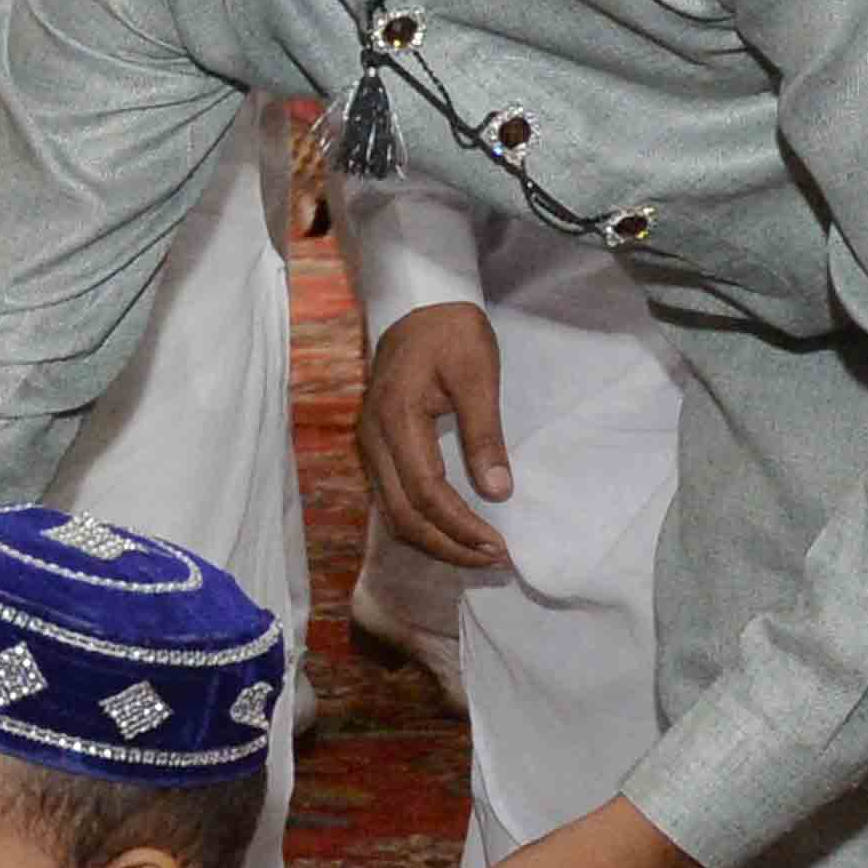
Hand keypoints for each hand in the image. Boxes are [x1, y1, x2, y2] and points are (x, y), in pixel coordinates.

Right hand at [362, 303, 513, 576]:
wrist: (418, 307)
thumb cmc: (453, 335)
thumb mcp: (478, 374)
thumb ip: (484, 433)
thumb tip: (497, 492)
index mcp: (397, 417)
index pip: (426, 492)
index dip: (461, 526)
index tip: (498, 545)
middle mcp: (374, 437)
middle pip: (404, 515)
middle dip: (448, 546)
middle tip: (492, 560)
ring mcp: (370, 444)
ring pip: (395, 514)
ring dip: (435, 540)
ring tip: (477, 553)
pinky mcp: (377, 448)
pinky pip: (394, 499)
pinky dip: (423, 524)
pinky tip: (454, 530)